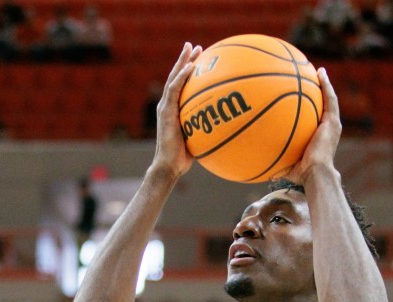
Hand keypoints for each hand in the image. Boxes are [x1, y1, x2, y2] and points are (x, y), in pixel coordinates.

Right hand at [152, 42, 201, 179]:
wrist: (170, 166)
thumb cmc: (184, 157)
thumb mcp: (198, 137)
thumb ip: (206, 126)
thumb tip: (227, 123)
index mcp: (173, 109)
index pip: (180, 85)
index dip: (188, 70)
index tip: (199, 58)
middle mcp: (167, 105)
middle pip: (176, 77)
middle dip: (185, 60)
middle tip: (194, 46)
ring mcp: (165, 107)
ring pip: (173, 78)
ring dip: (183, 62)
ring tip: (192, 48)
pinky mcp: (166, 112)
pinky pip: (174, 90)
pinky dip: (182, 77)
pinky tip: (192, 66)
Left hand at [284, 68, 341, 183]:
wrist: (316, 173)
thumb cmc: (302, 174)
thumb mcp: (287, 166)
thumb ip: (278, 163)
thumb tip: (262, 167)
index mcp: (320, 136)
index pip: (316, 119)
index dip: (312, 108)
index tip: (305, 98)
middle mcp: (329, 128)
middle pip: (324, 106)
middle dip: (319, 92)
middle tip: (311, 79)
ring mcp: (332, 124)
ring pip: (330, 99)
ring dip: (325, 84)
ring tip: (318, 71)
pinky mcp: (332, 121)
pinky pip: (330, 99)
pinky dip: (326, 85)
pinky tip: (320, 73)